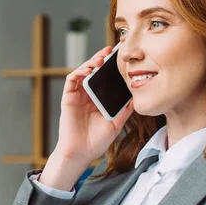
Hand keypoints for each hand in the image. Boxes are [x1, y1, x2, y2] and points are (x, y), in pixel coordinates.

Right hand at [53, 46, 134, 166]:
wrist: (81, 153)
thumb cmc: (96, 141)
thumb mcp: (116, 123)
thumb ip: (125, 110)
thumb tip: (137, 98)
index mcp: (98, 99)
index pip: (104, 79)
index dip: (110, 67)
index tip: (120, 58)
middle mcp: (87, 95)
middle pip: (93, 71)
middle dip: (101, 59)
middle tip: (110, 51)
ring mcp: (77, 96)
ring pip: (82, 72)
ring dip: (90, 62)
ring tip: (101, 58)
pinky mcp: (68, 98)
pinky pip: (71, 80)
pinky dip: (79, 71)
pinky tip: (89, 69)